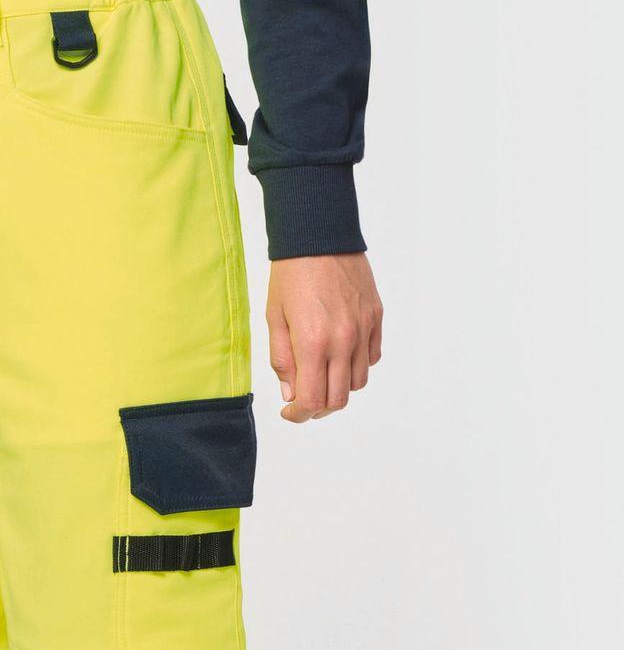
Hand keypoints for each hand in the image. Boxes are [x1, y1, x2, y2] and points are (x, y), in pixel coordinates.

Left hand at [266, 254, 382, 423]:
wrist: (319, 234)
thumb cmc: (290, 274)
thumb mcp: (274, 319)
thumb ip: (282, 360)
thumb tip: (290, 394)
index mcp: (312, 343)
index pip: (312, 401)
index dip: (299, 415)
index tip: (291, 412)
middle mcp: (343, 341)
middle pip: (337, 400)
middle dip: (318, 408)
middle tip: (304, 400)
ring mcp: (363, 329)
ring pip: (357, 382)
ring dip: (338, 387)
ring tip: (322, 374)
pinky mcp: (376, 317)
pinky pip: (371, 358)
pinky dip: (356, 365)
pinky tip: (340, 354)